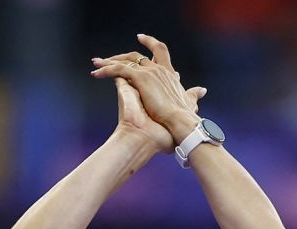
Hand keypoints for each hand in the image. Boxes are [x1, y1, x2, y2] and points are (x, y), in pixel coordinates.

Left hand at [92, 34, 206, 148]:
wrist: (181, 121)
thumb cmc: (185, 117)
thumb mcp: (189, 101)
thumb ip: (193, 94)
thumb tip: (201, 90)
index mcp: (168, 73)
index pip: (159, 52)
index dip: (150, 43)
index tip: (141, 38)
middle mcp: (158, 69)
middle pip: (137, 55)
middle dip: (122, 55)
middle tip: (108, 58)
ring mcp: (149, 72)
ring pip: (125, 61)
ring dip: (109, 62)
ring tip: (96, 63)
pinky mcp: (141, 78)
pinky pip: (118, 70)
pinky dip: (106, 70)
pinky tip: (95, 73)